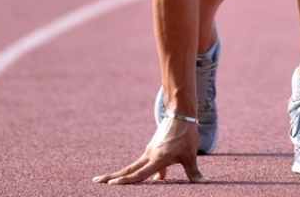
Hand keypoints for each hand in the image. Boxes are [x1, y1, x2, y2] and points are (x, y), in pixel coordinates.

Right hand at [92, 117, 209, 184]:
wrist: (180, 115)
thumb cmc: (186, 136)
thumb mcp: (190, 155)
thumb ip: (194, 172)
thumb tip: (204, 182)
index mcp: (159, 159)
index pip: (140, 173)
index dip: (127, 180)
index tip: (113, 184)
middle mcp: (150, 156)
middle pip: (128, 169)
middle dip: (112, 176)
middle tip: (96, 181)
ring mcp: (149, 153)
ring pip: (131, 167)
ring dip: (118, 174)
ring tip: (104, 180)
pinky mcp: (151, 150)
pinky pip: (139, 164)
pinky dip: (131, 172)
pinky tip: (125, 179)